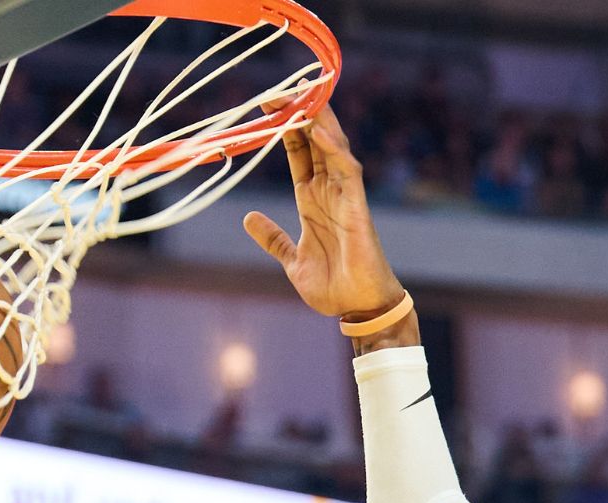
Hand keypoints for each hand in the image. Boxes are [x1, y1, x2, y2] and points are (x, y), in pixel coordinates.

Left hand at [243, 106, 404, 320]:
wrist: (357, 308)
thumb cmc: (332, 285)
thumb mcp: (291, 259)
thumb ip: (274, 238)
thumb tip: (250, 219)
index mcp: (311, 200)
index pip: (299, 154)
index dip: (285, 128)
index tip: (268, 103)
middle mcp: (329, 192)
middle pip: (315, 142)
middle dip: (300, 114)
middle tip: (280, 88)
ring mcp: (344, 197)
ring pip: (333, 148)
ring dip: (318, 122)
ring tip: (302, 95)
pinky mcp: (357, 208)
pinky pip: (348, 171)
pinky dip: (335, 150)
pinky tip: (320, 131)